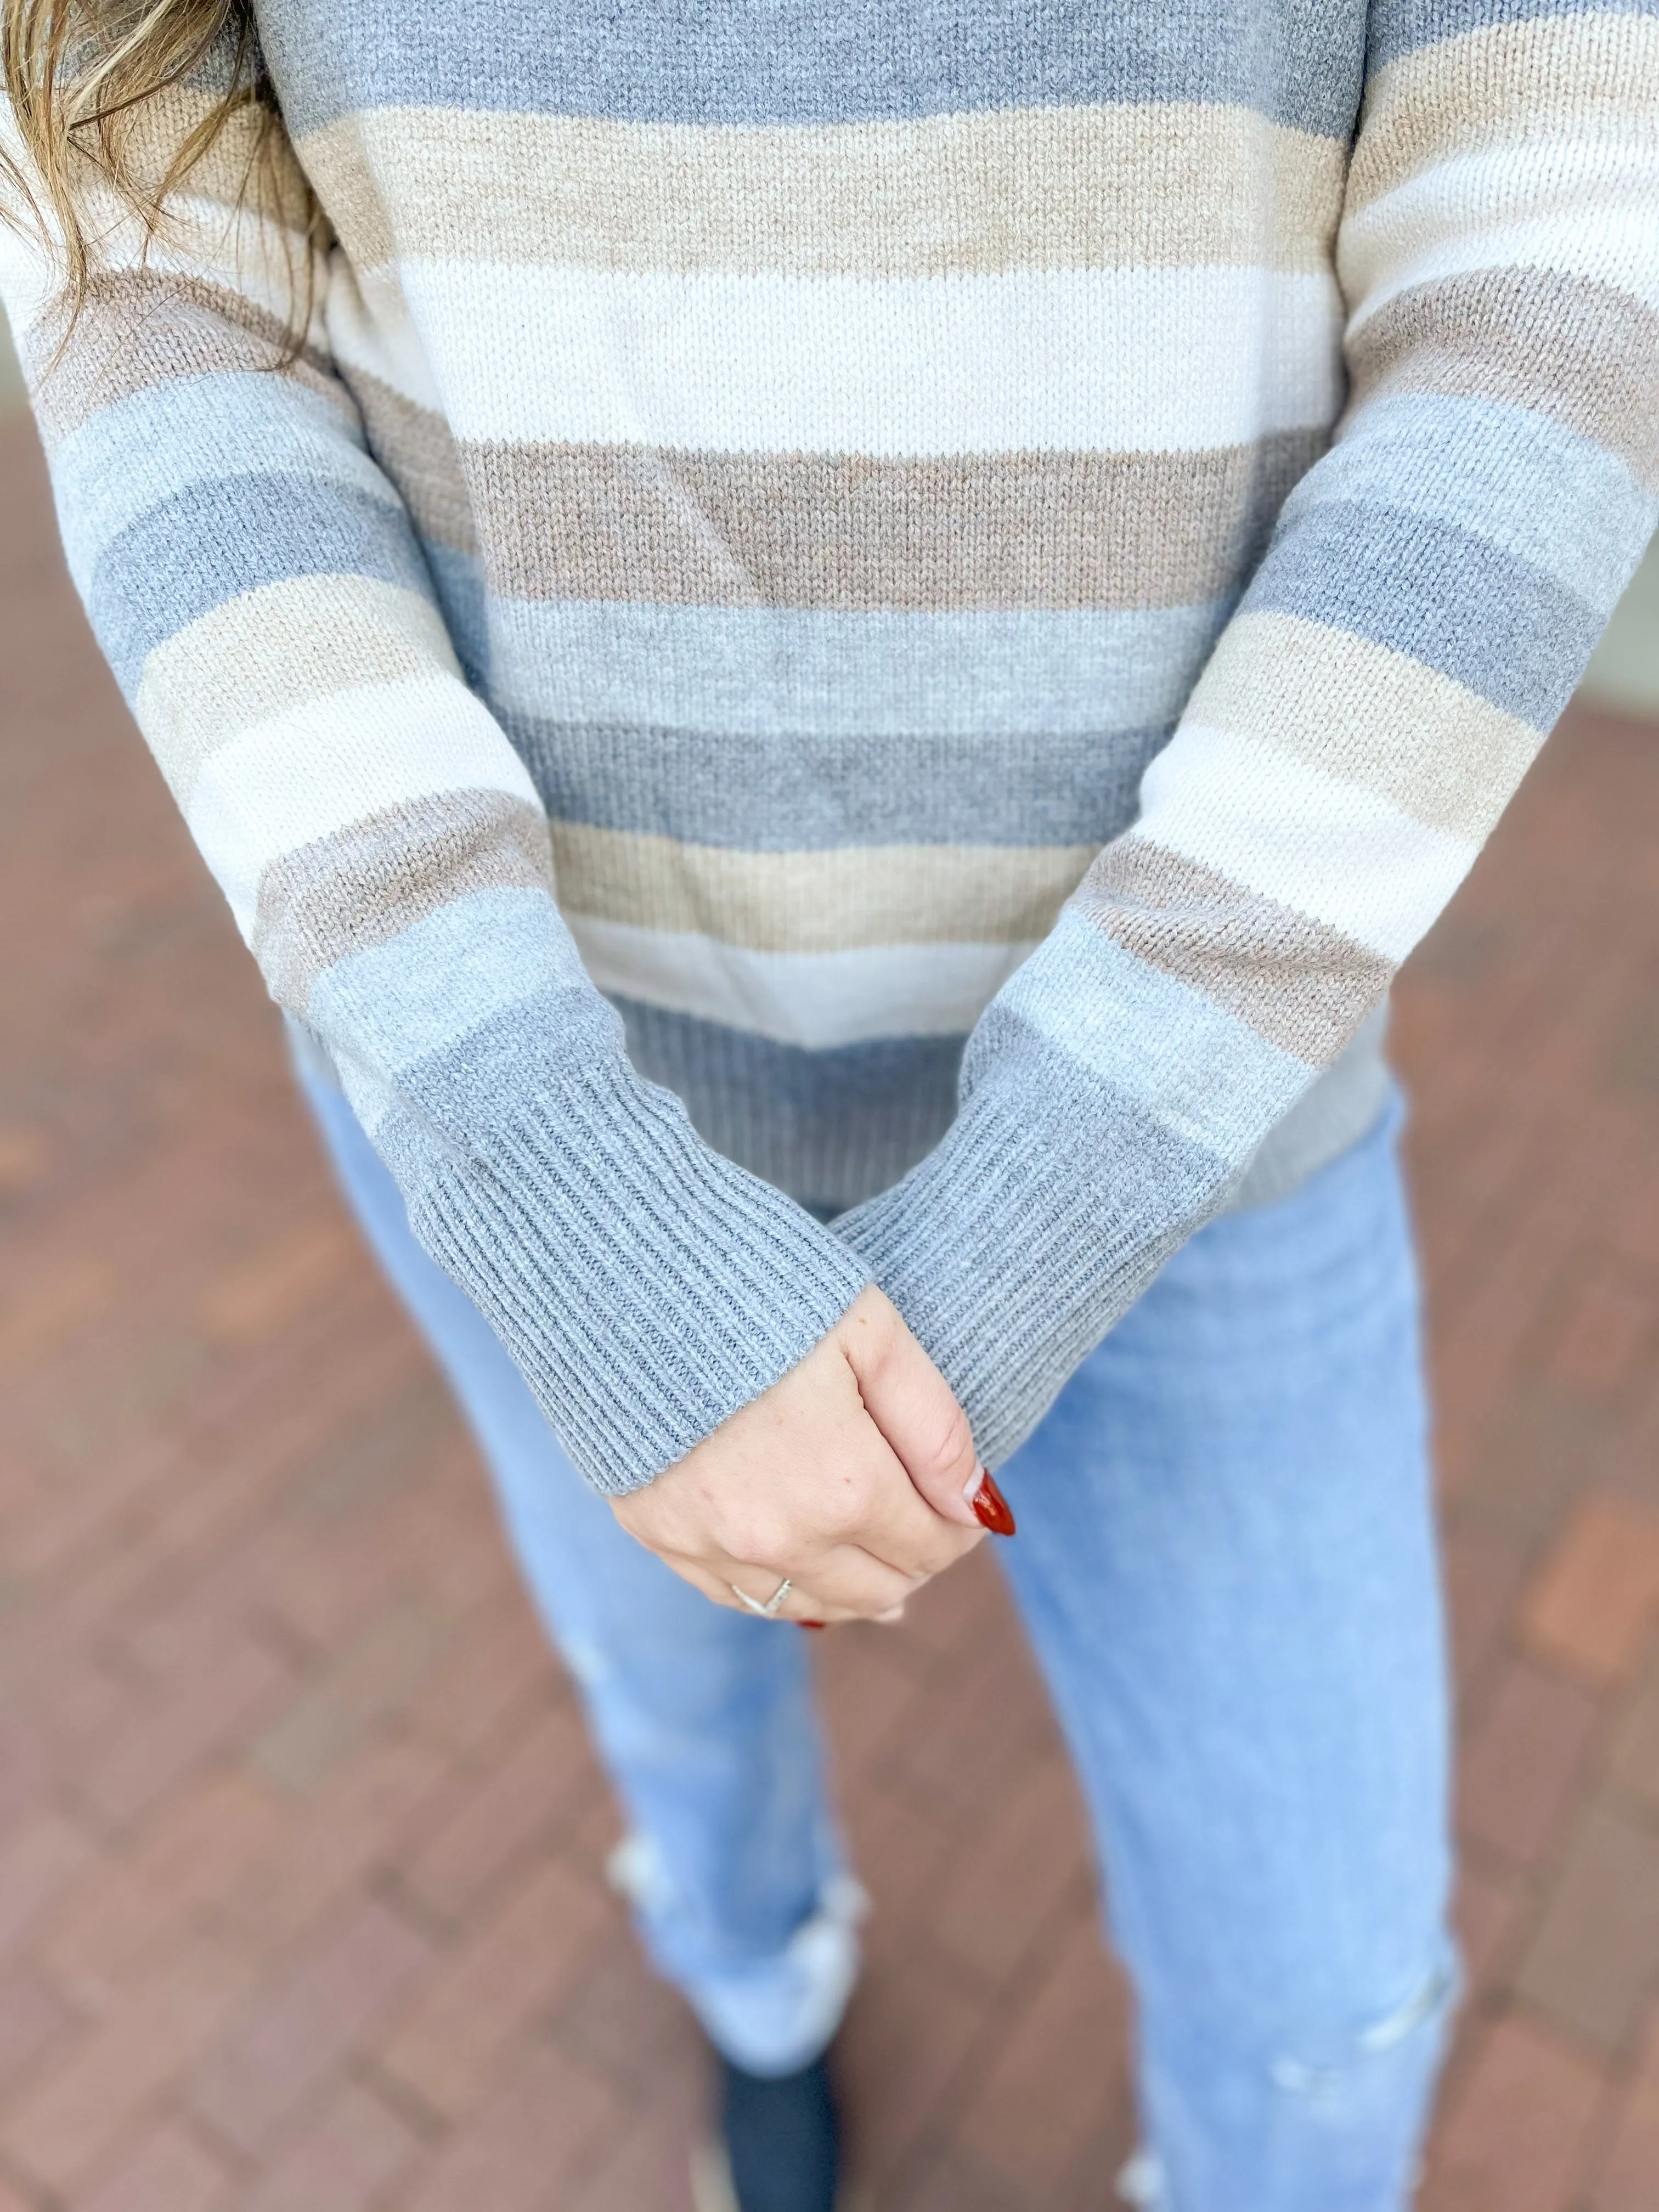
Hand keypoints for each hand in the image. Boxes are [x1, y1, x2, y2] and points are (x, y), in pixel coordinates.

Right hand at [611, 1285, 986, 1622]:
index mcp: (843, 1487)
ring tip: (875, 1563)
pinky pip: (736, 1594)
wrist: (620, 1267)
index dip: (959, 1528)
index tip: (965, 1507)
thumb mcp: (872, 1331)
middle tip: (924, 1524)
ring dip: (852, 1587)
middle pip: (876, 1590)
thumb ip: (936, 1426)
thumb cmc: (758, 1282)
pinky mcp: (655, 1531)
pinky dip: (780, 1585)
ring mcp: (709, 1543)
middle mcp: (777, 1537)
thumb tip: (978, 1507)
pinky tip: (798, 1564)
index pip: (929, 1544)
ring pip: (806, 1606)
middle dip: (913, 1561)